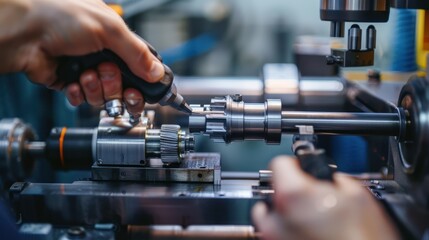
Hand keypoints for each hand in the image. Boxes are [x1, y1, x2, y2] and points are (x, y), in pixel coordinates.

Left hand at [0, 0, 164, 113]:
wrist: (23, 32)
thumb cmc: (59, 16)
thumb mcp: (109, 29)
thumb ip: (137, 53)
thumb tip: (157, 72)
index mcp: (115, 38)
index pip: (139, 65)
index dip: (143, 81)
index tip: (142, 90)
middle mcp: (102, 55)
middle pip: (125, 86)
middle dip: (116, 84)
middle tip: (106, 72)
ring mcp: (86, 70)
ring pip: (105, 96)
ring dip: (96, 88)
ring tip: (85, 74)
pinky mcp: (70, 83)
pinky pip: (84, 100)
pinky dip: (79, 93)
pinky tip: (73, 81)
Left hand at [252, 156, 399, 239]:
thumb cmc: (362, 239)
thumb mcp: (358, 196)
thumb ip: (337, 179)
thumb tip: (333, 180)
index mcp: (292, 195)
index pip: (279, 164)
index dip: (295, 163)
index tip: (303, 168)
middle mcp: (276, 218)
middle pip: (272, 190)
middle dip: (290, 190)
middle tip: (311, 196)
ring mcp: (275, 237)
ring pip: (268, 215)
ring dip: (284, 212)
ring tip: (309, 217)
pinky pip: (275, 234)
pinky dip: (286, 231)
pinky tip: (307, 232)